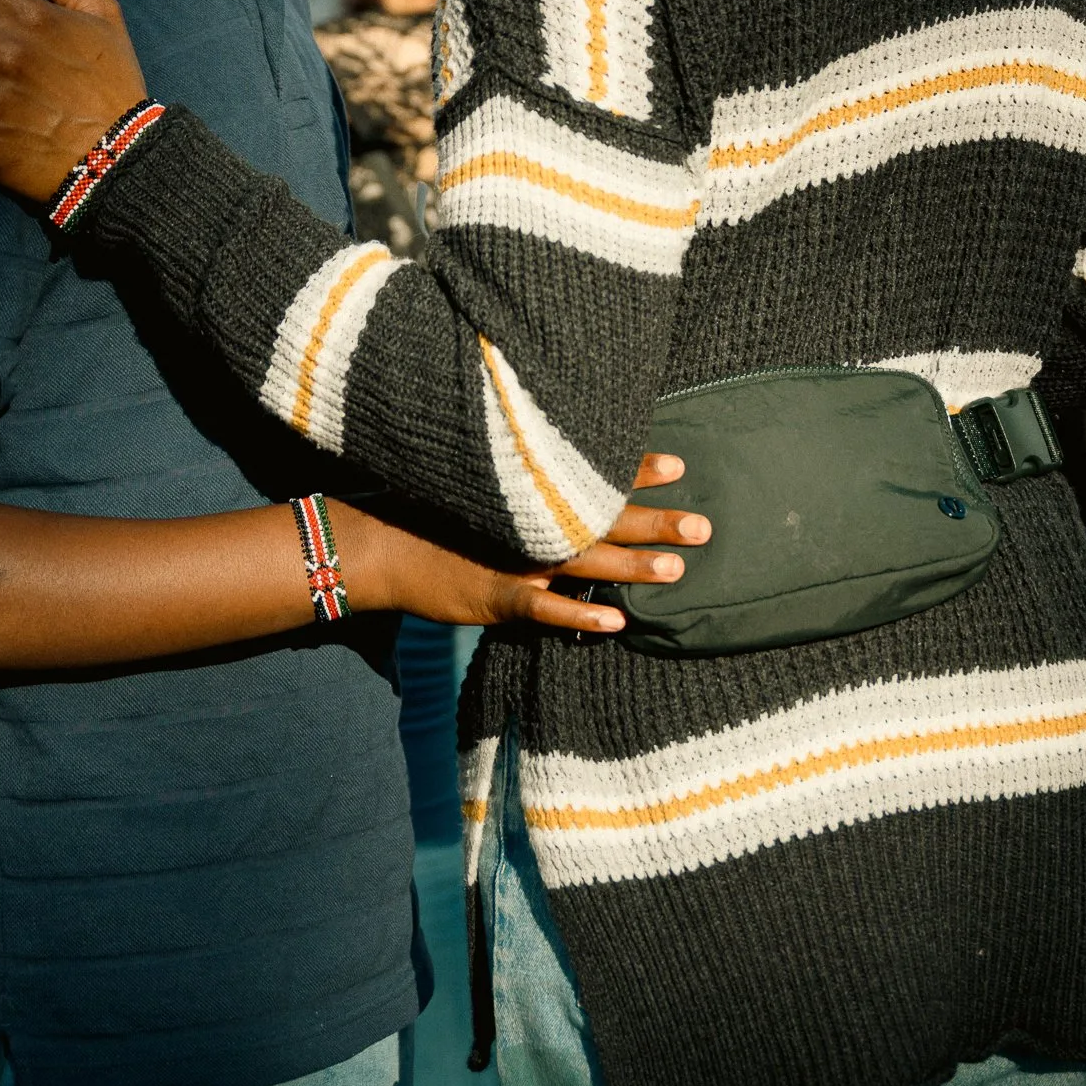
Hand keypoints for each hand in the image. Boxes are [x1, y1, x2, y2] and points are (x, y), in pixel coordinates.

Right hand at [340, 458, 709, 636]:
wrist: (381, 544)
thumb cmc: (431, 509)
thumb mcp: (479, 484)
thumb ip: (522, 482)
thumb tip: (565, 472)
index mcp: (532, 496)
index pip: (595, 479)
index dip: (638, 470)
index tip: (680, 464)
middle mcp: (532, 525)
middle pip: (605, 521)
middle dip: (656, 522)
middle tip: (705, 526)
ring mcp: (516, 562)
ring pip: (586, 564)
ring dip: (633, 568)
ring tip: (678, 571)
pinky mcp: (498, 598)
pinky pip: (545, 609)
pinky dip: (580, 615)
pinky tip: (616, 621)